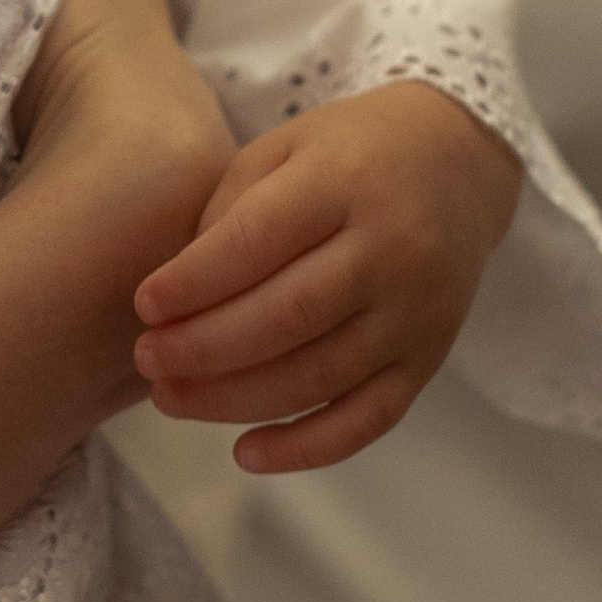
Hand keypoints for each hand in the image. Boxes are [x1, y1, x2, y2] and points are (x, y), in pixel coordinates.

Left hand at [135, 84, 521, 472]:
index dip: (195, 281)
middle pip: (288, 316)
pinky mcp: (428, 360)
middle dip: (203, 348)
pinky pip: (369, 419)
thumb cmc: (349, 154)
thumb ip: (230, 211)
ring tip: (170, 398)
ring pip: (319, 376)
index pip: (260, 239)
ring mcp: (414, 313)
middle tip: (146, 359)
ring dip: (234, 400)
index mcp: (344, 181)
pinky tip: (245, 453)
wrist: (458, 164)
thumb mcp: (284, 147)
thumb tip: (175, 298)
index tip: (143, 305)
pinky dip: (307, 448)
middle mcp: (389, 250)